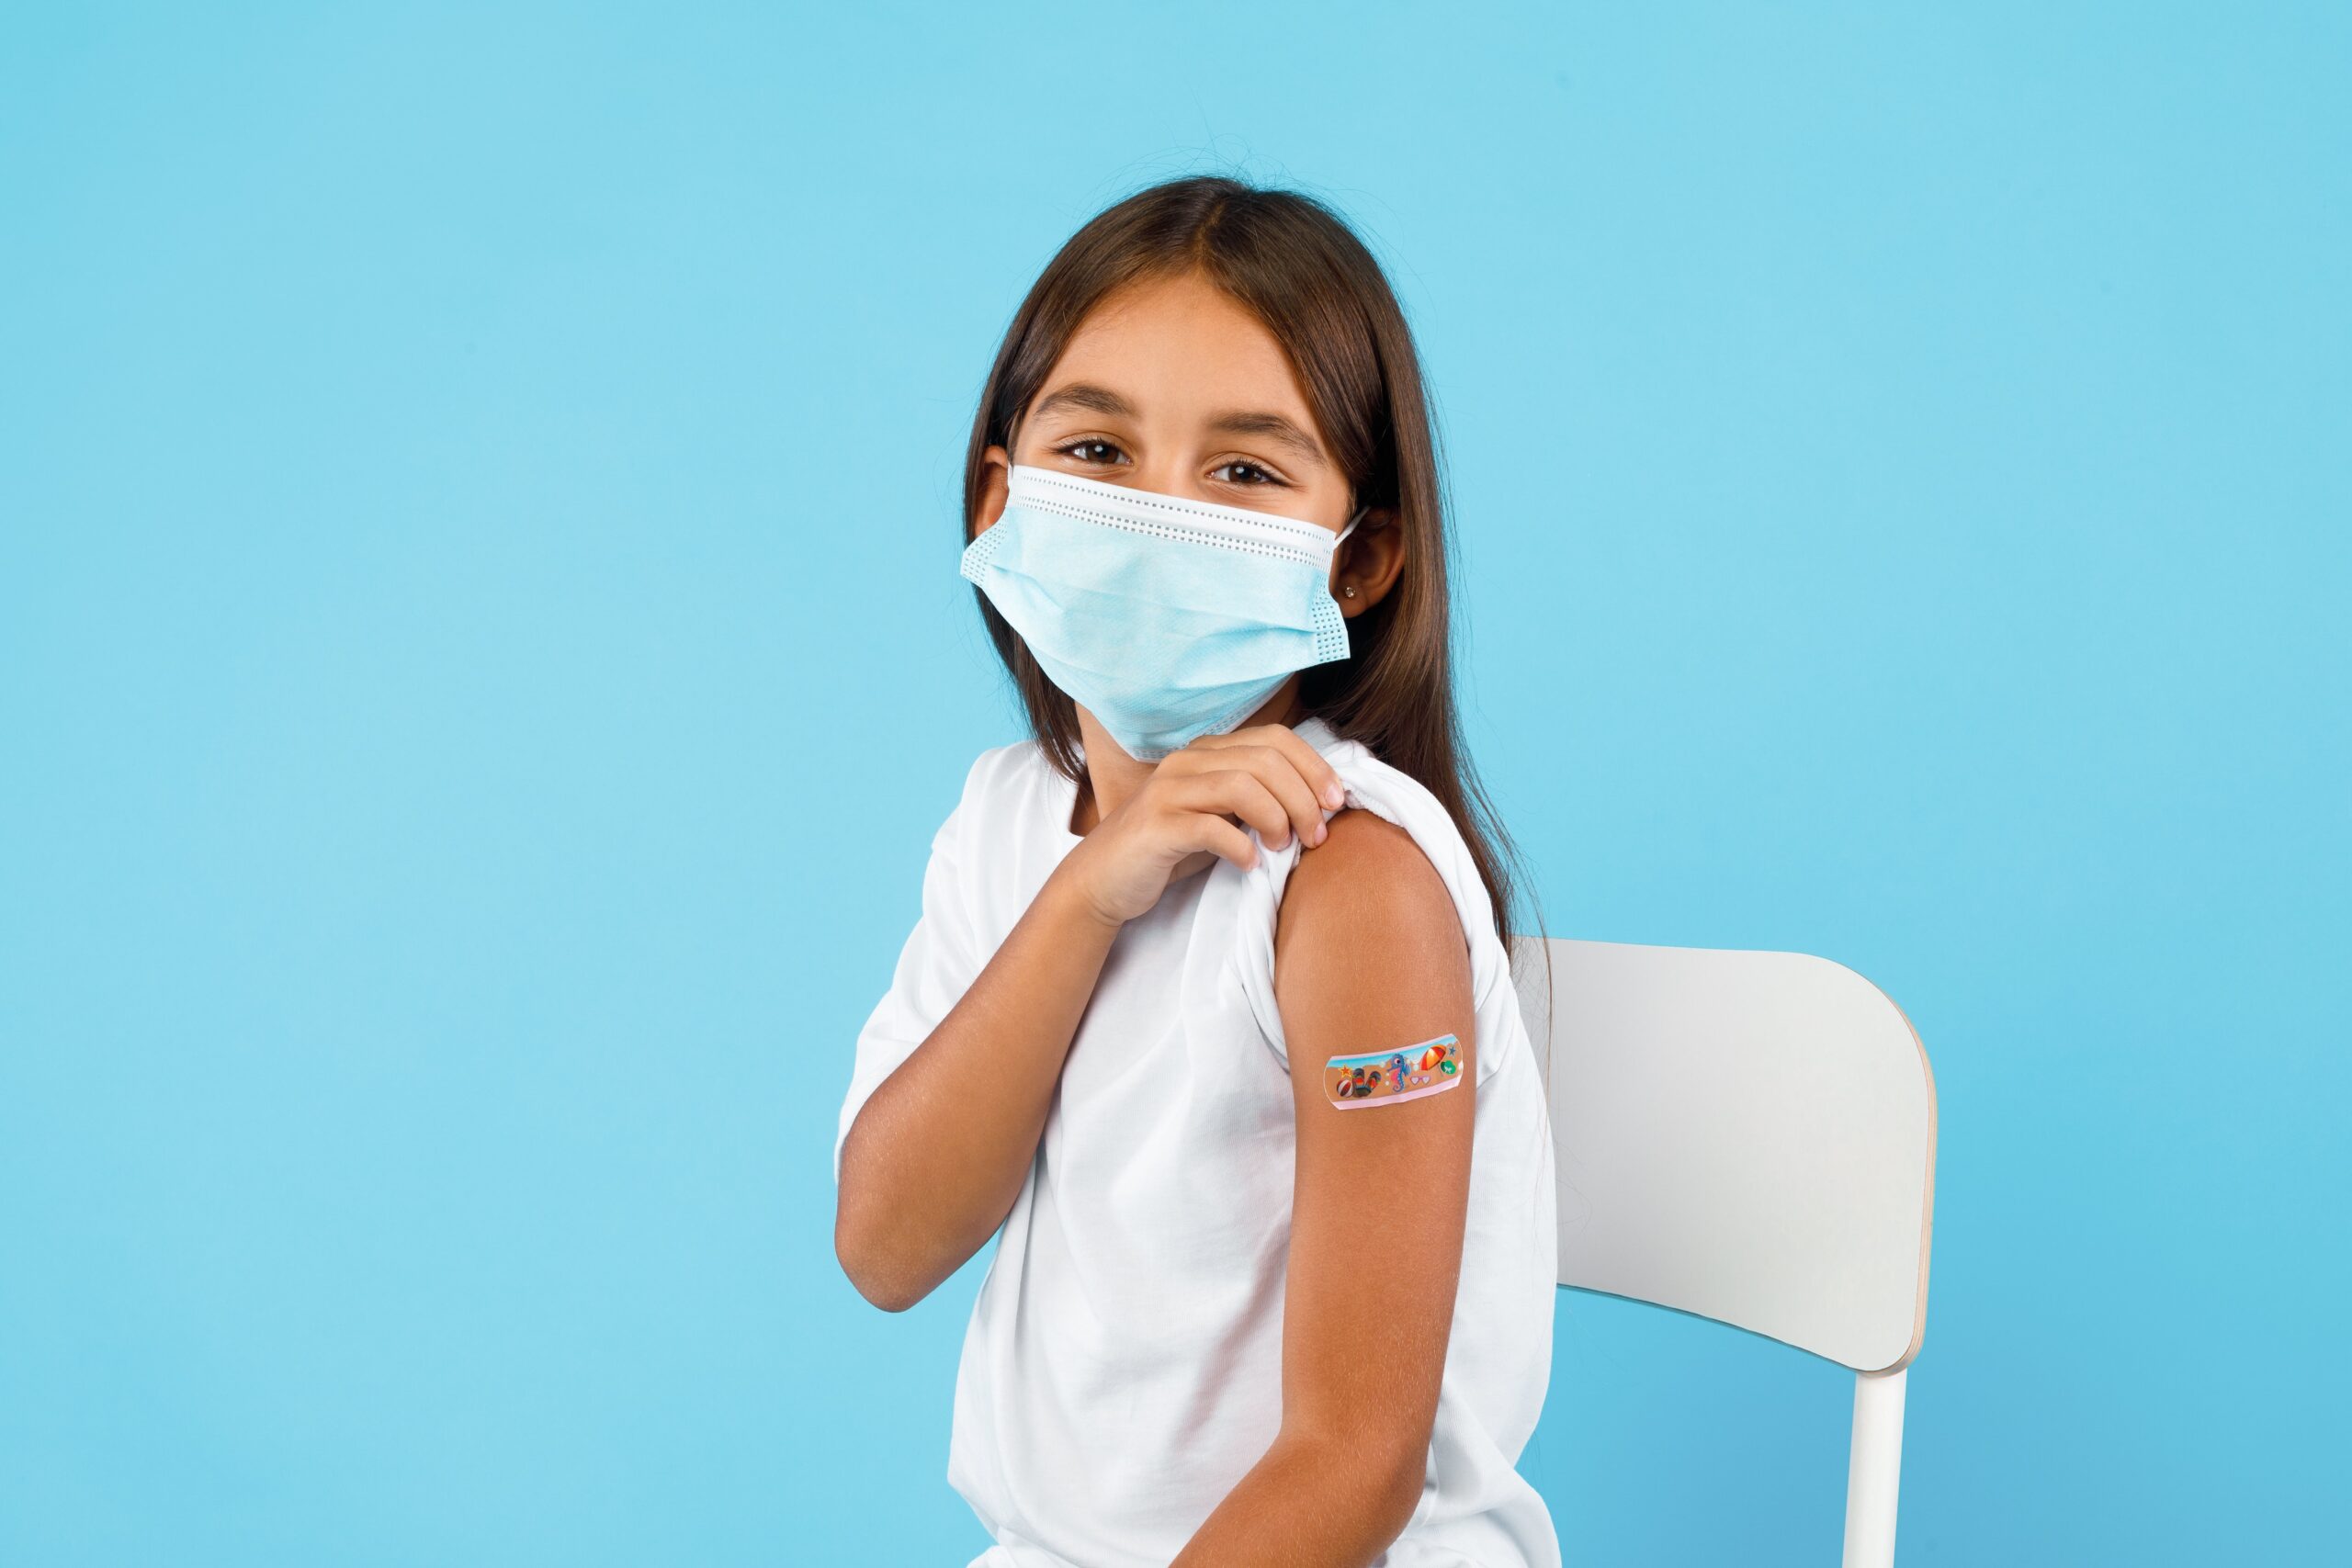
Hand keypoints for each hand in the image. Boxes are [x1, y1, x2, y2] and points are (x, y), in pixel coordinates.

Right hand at [1056, 724, 1349, 928]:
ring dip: (1276, 819)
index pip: (1275, 738)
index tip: (1336, 802)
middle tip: (1315, 835)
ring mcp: (1168, 791)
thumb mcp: (1220, 815)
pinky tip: (1250, 865)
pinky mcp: (1156, 826)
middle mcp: (1188, 762)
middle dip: (1302, 798)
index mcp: (1208, 752)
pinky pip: (1211, 827)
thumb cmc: (1171, 848)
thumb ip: (1256, 800)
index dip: (1313, 766)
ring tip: (1283, 848)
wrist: (1104, 879)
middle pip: (1265, 760)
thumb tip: (1318, 805)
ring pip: (1241, 785)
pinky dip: (1241, 846)